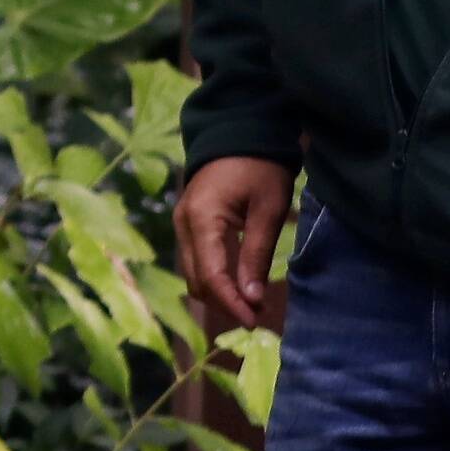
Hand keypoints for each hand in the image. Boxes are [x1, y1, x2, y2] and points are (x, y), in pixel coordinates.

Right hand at [177, 154, 295, 335]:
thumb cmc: (260, 165)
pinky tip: (237, 284)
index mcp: (201, 218)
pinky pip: (195, 260)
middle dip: (224, 303)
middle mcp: (183, 224)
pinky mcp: (187, 222)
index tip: (255, 321)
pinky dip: (213, 277)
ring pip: (193, 274)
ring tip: (250, 303)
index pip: (211, 276)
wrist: (240, 128)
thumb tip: (252, 299)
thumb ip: (257, 255)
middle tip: (257, 314)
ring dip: (218, 293)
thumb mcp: (268, 209)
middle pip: (196, 281)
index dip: (232, 304)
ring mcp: (181, 223)